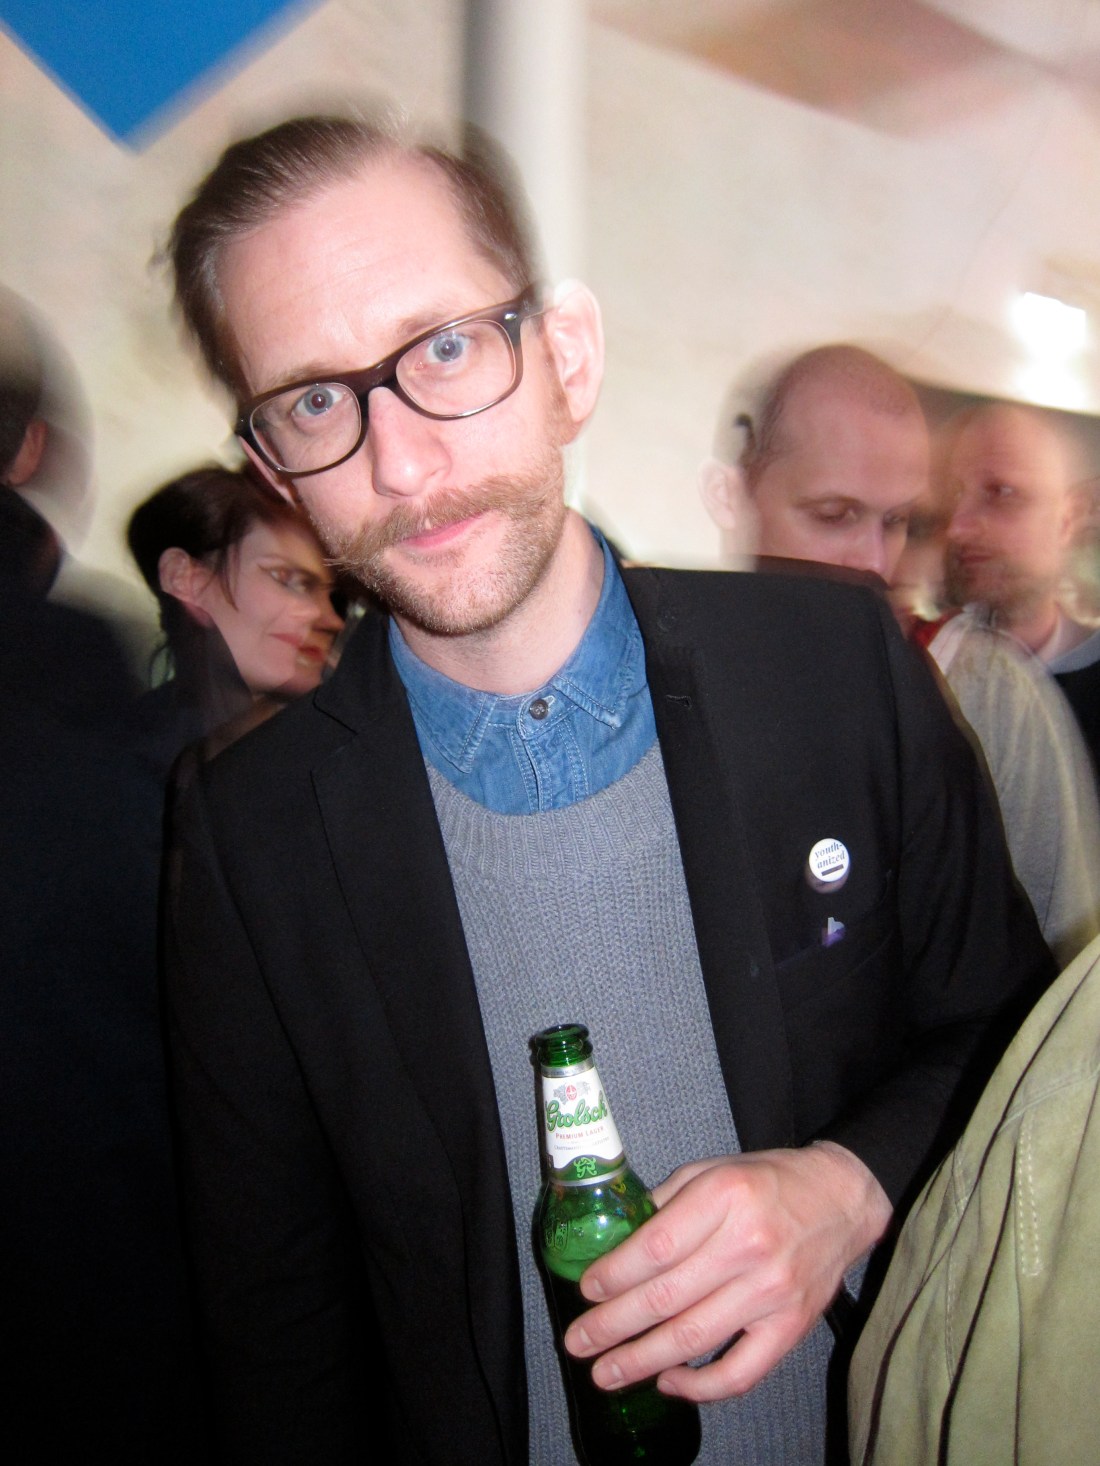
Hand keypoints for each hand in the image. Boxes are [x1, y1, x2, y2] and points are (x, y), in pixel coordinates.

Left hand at [562, 1141, 890, 1402]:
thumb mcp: (712, 1169)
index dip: (614, 1274)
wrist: (842, 1198)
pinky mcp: (791, 1327)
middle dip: (613, 1325)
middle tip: (578, 1341)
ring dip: (641, 1361)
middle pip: (667, 1297)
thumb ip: (665, 1202)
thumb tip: (615, 1240)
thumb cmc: (770, 1180)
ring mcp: (772, 1292)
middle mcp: (749, 1245)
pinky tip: (668, 1382)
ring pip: (695, 1338)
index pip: (657, 1247)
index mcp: (725, 1198)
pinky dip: (701, 1387)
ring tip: (605, 1372)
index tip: (586, 1289)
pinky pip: (742, 1371)